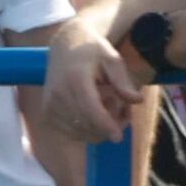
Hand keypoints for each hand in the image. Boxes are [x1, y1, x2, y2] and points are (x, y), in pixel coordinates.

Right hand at [45, 24, 152, 142]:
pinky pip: (72, 132)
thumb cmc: (92, 52)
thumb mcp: (112, 58)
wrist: (65, 47)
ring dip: (101, 128)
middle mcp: (58, 94)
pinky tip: (98, 113)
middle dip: (110, 124)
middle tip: (126, 109)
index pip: (90, 109)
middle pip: (87, 124)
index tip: (118, 138)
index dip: (105, 125)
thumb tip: (138, 100)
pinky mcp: (47, 115)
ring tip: (114, 108)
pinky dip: (88, 129)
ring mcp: (50, 106)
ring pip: (81, 132)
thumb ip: (123, 81)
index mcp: (75, 78)